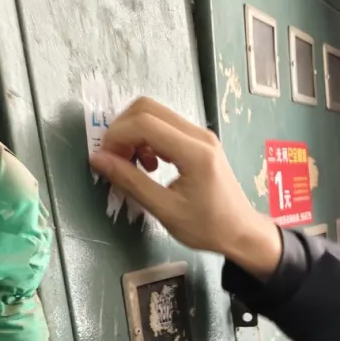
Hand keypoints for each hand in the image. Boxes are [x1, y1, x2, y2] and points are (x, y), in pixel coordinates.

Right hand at [88, 97, 281, 277]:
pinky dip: (148, 138)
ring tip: (134, 166)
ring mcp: (202, 136)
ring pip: (155, 114)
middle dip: (122, 130)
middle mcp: (200, 136)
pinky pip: (166, 126)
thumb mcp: (165, 211)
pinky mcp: (201, 141)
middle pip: (147, 108)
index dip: (116, 137)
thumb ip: (131, 182)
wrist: (242, 232)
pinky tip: (150, 165)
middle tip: (117, 160)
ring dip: (135, 134)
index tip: (106, 161)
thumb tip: (98, 159)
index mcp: (195, 153)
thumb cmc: (208, 227)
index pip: (144, 123)